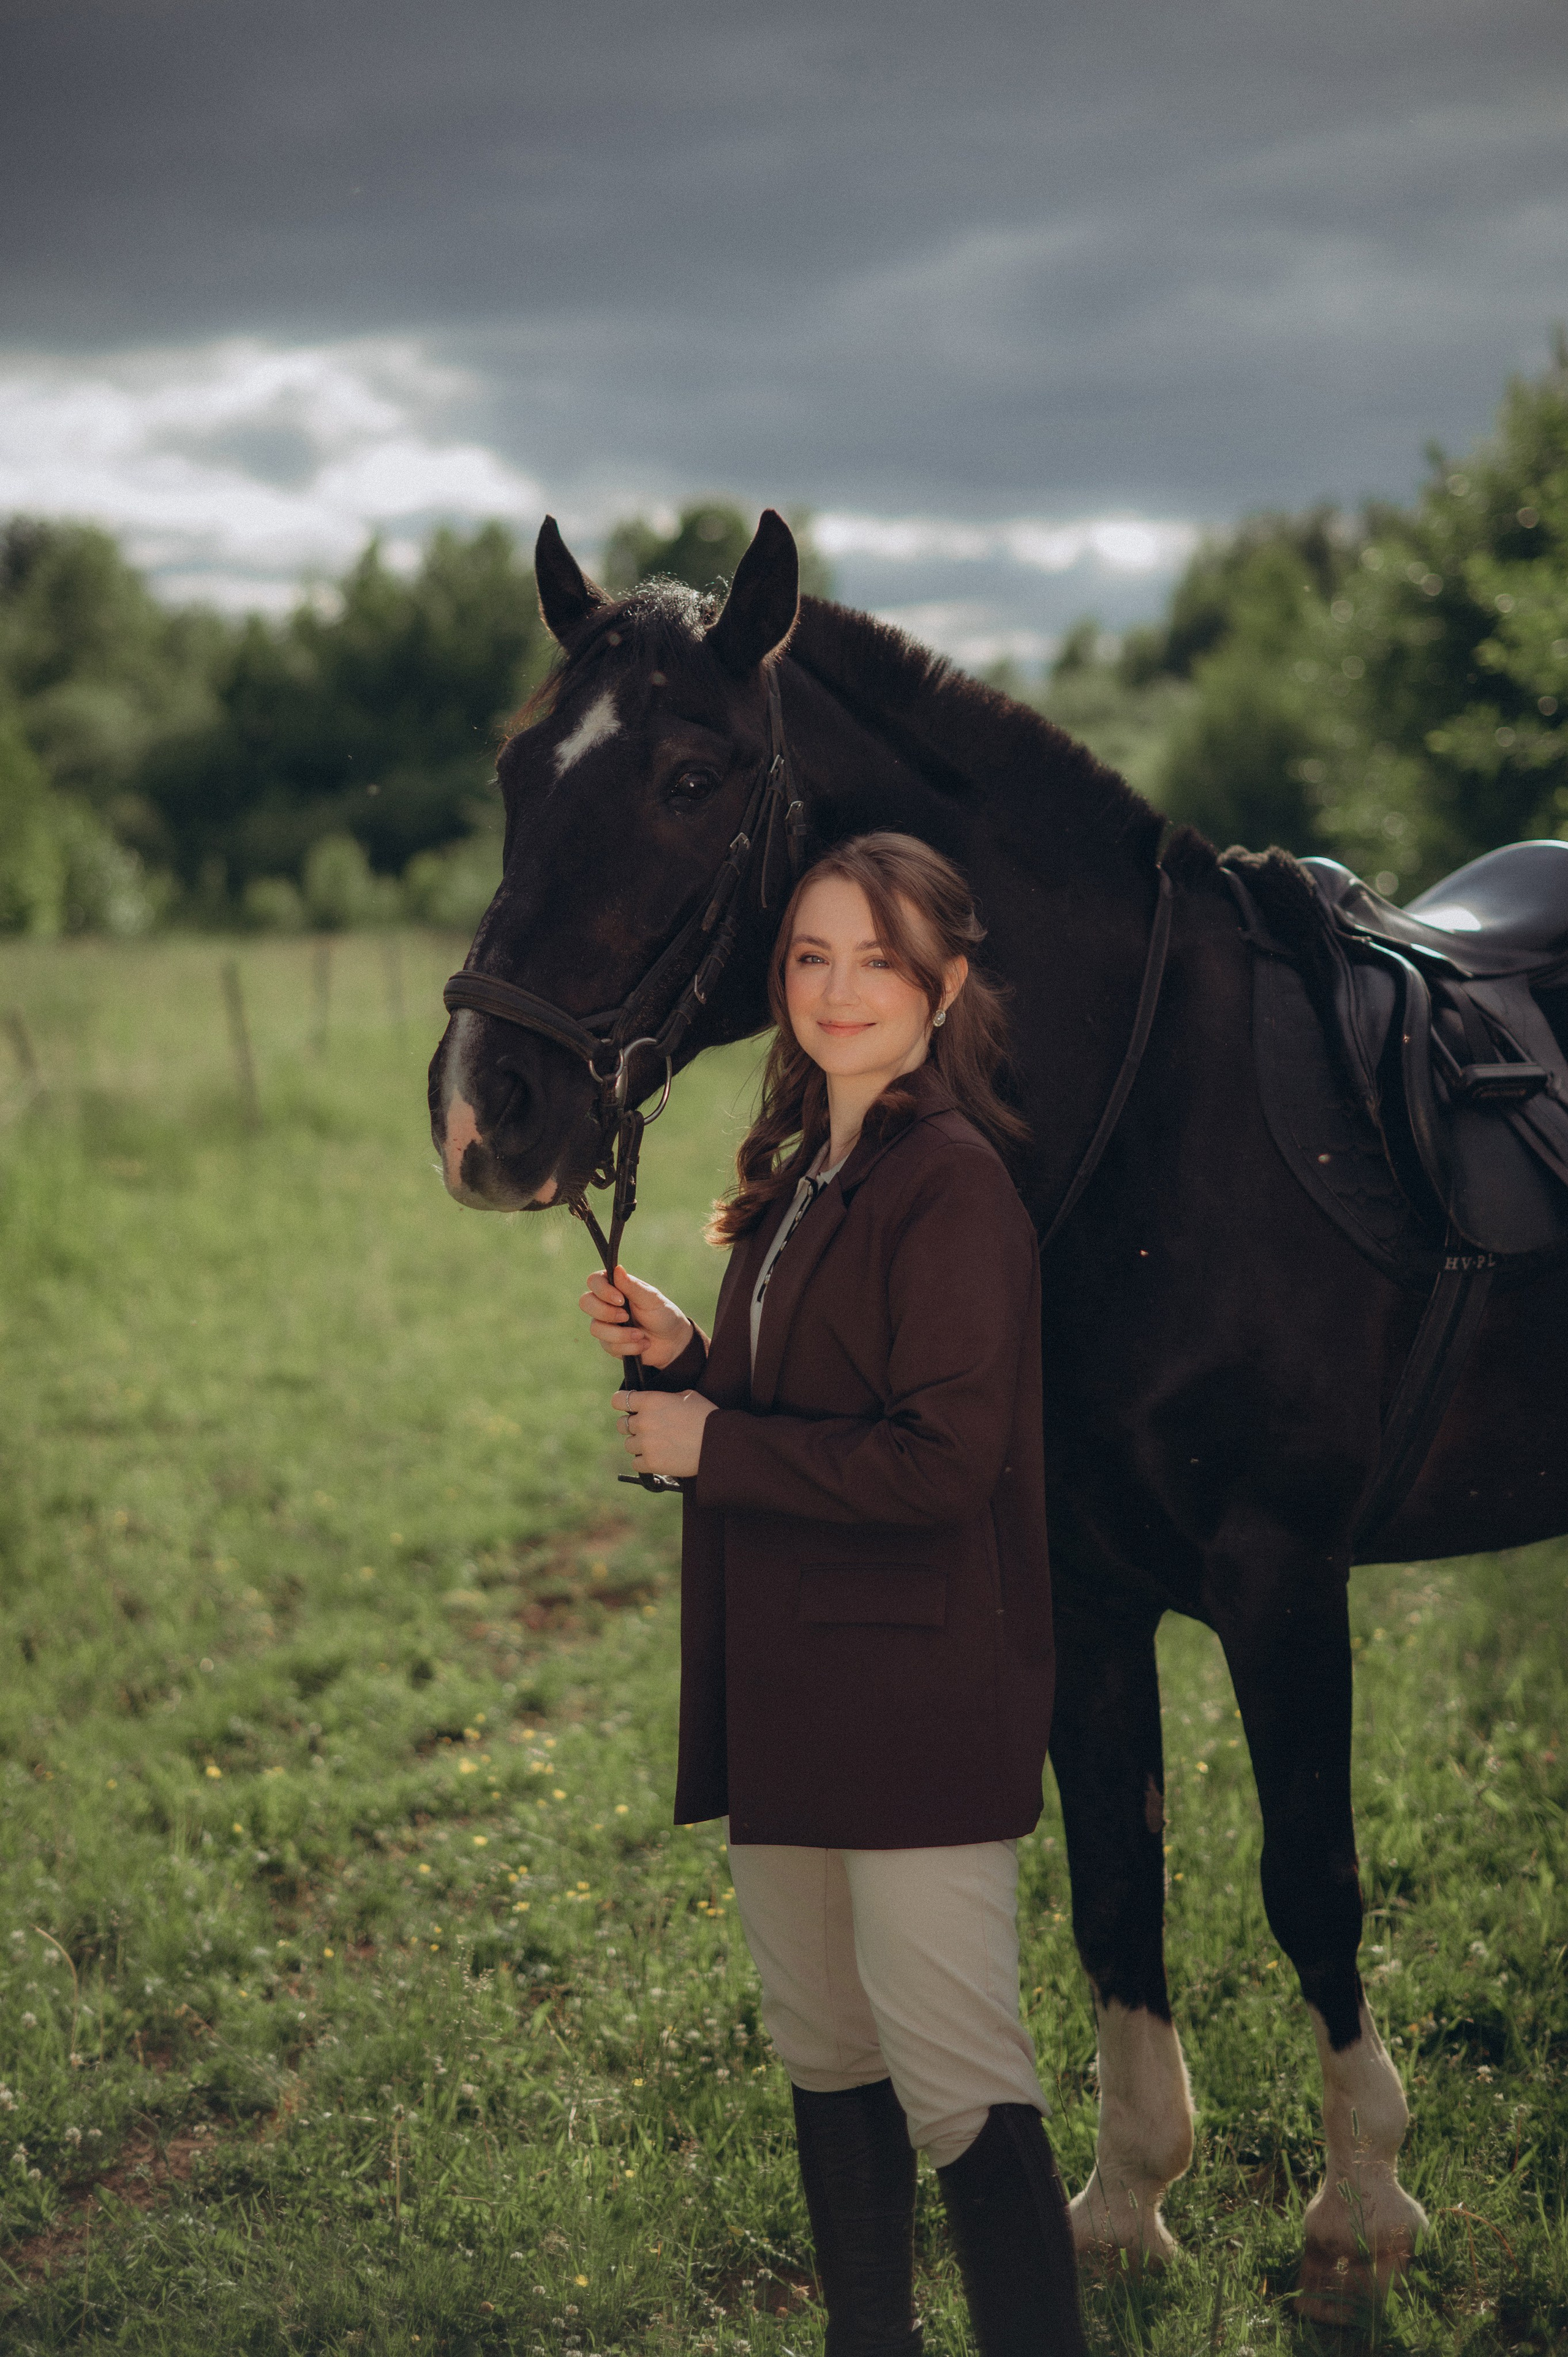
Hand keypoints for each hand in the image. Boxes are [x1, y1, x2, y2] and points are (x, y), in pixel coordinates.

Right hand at [578, 1265, 693, 1370]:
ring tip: (640, 1335)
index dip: (602, 1290)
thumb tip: (617, 1269)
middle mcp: (606, 1304)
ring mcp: (606, 1324)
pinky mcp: (610, 1343)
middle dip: (605, 1312)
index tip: (620, 1299)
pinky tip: (643, 1344)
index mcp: (616, 1287)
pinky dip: (629, 1346)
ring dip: (620, 1334)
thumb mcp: (651, 1299)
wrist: (672, 1342)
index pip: (594, 1281)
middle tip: (626, 1317)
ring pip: (595, 1328)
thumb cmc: (663, 1314)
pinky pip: (609, 1346)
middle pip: (585, 1302)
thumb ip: (633, 1286)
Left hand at [611, 1386, 715, 1478]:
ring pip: (628, 1445)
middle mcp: (643, 1421)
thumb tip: (657, 1402)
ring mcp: (645, 1444)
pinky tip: (658, 1457)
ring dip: (639, 1445)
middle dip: (631, 1426)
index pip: (618, 1400)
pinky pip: (636, 1463)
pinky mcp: (651, 1463)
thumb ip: (665, 1398)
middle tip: (647, 1429)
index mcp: (650, 1401)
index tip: (626, 1407)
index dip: (621, 1403)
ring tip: (657, 1445)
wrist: (718, 1443)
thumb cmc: (706, 1416)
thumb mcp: (687, 1396)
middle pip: (621, 1424)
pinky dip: (644, 1462)